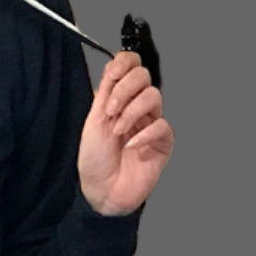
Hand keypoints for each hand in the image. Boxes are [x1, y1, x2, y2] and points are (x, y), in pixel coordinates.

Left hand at [78, 51, 173, 215]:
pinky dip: (144, 134)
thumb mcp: (94, 121)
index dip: (124, 64)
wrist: (102, 191)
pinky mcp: (162, 141)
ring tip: (118, 130)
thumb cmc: (95, 160)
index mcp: (117, 99)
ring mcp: (150, 123)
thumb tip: (113, 65)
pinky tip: (131, 146)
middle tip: (110, 110)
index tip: (113, 73)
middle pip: (143, 77)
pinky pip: (162, 125)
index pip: (129, 68)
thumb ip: (106, 93)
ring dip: (132, 111)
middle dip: (125, 89)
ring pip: (154, 97)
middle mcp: (135, 108)